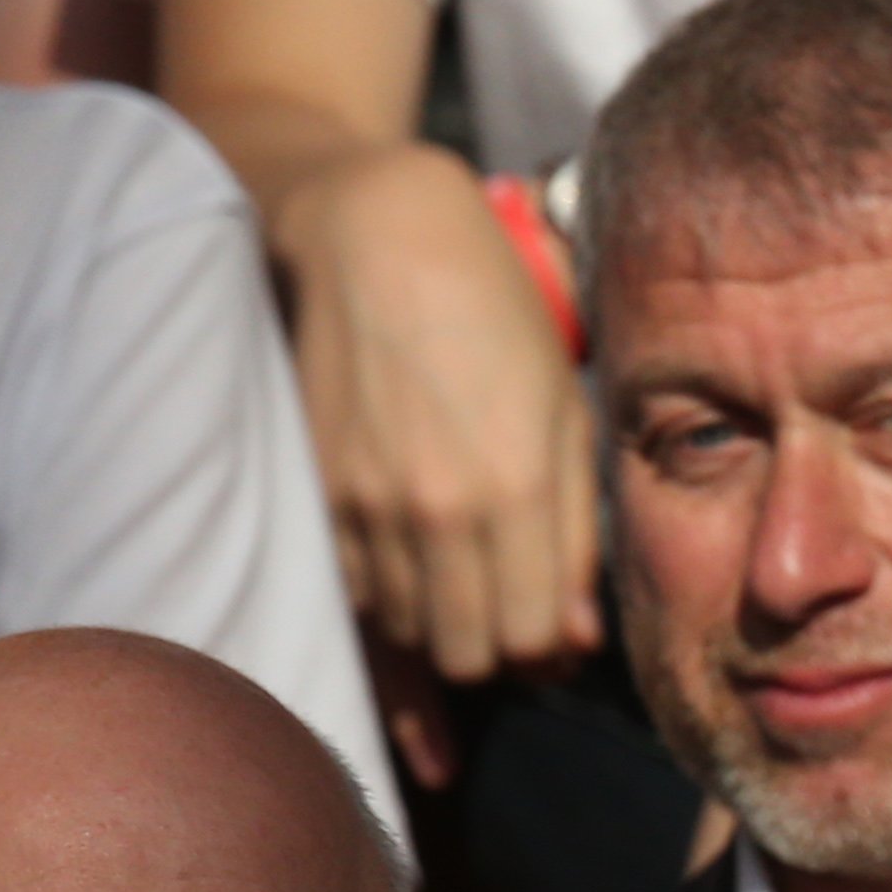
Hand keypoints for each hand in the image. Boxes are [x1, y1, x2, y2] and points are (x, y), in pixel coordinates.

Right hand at [277, 143, 604, 750]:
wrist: (371, 235)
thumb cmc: (491, 309)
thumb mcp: (564, 406)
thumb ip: (575, 531)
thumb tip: (576, 637)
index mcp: (515, 484)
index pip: (532, 637)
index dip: (550, 647)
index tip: (555, 627)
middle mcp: (436, 510)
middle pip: (468, 656)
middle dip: (497, 649)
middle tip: (508, 611)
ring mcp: (366, 508)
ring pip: (408, 635)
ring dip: (440, 626)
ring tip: (458, 578)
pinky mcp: (316, 497)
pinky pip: (355, 598)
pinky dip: (388, 602)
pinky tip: (410, 571)